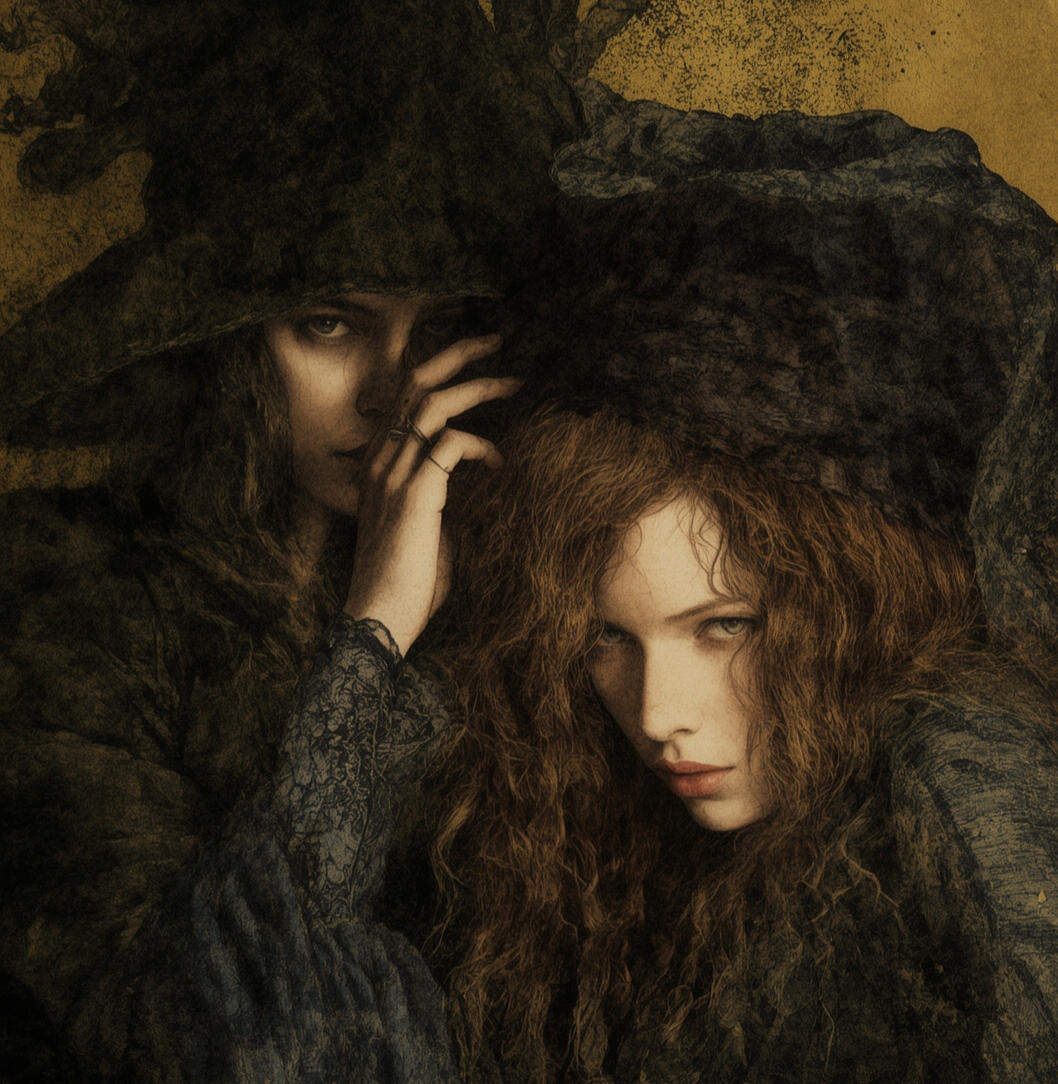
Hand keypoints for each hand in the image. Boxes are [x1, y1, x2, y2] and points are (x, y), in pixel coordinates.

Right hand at [343, 334, 517, 656]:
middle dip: (459, 353)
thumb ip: (445, 491)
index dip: (440, 366)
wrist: (381, 617)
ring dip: (479, 387)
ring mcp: (393, 474)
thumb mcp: (427, 524)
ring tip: (515, 383)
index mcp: (379, 462)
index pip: (404, 394)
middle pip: (415, 381)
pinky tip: (501, 465)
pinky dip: (483, 446)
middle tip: (499, 340)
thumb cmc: (409, 580)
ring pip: (433, 403)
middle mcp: (380, 459)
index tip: (478, 355)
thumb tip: (487, 471)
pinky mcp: (414, 495)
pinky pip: (453, 444)